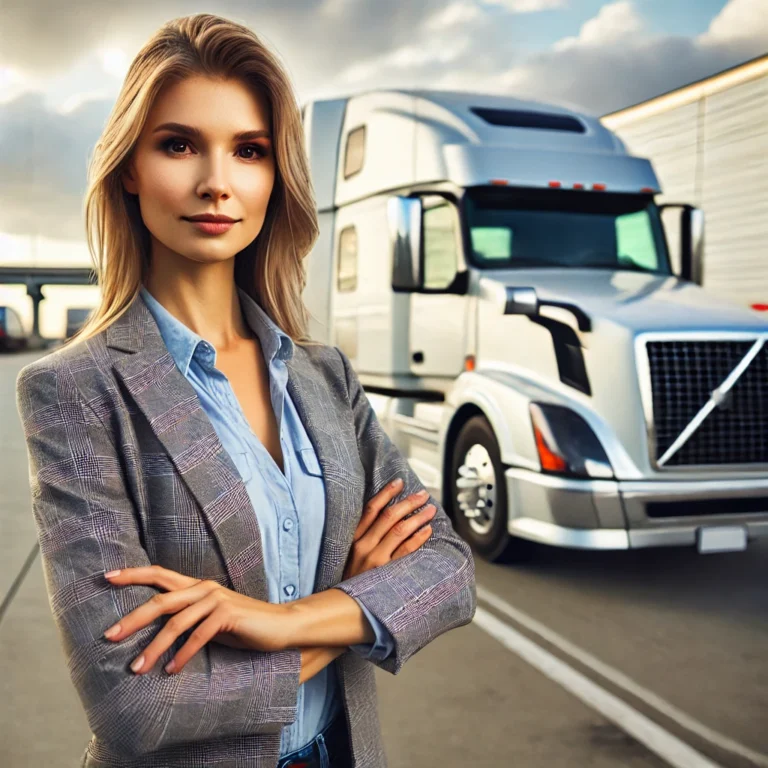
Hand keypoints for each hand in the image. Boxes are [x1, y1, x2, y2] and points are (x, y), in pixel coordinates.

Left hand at [102, 566, 292, 674]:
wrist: (280, 625)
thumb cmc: (243, 625)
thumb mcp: (210, 618)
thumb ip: (187, 618)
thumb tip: (155, 632)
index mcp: (197, 586)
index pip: (159, 574)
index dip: (133, 574)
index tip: (106, 577)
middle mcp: (204, 588)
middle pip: (160, 600)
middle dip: (132, 618)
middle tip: (109, 636)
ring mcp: (216, 600)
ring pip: (176, 623)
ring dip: (154, 648)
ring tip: (137, 669)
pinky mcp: (228, 615)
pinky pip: (199, 636)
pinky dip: (182, 655)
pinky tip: (171, 670)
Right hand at [343, 477, 435, 579]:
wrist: (344, 608)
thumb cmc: (351, 578)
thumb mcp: (351, 554)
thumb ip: (364, 536)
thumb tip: (387, 516)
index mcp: (354, 538)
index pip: (371, 509)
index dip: (386, 493)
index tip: (400, 482)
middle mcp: (363, 546)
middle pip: (389, 516)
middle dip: (408, 502)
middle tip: (423, 495)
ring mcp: (375, 560)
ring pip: (399, 531)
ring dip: (417, 517)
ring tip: (430, 510)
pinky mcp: (386, 573)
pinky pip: (406, 551)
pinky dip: (418, 538)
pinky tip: (427, 530)